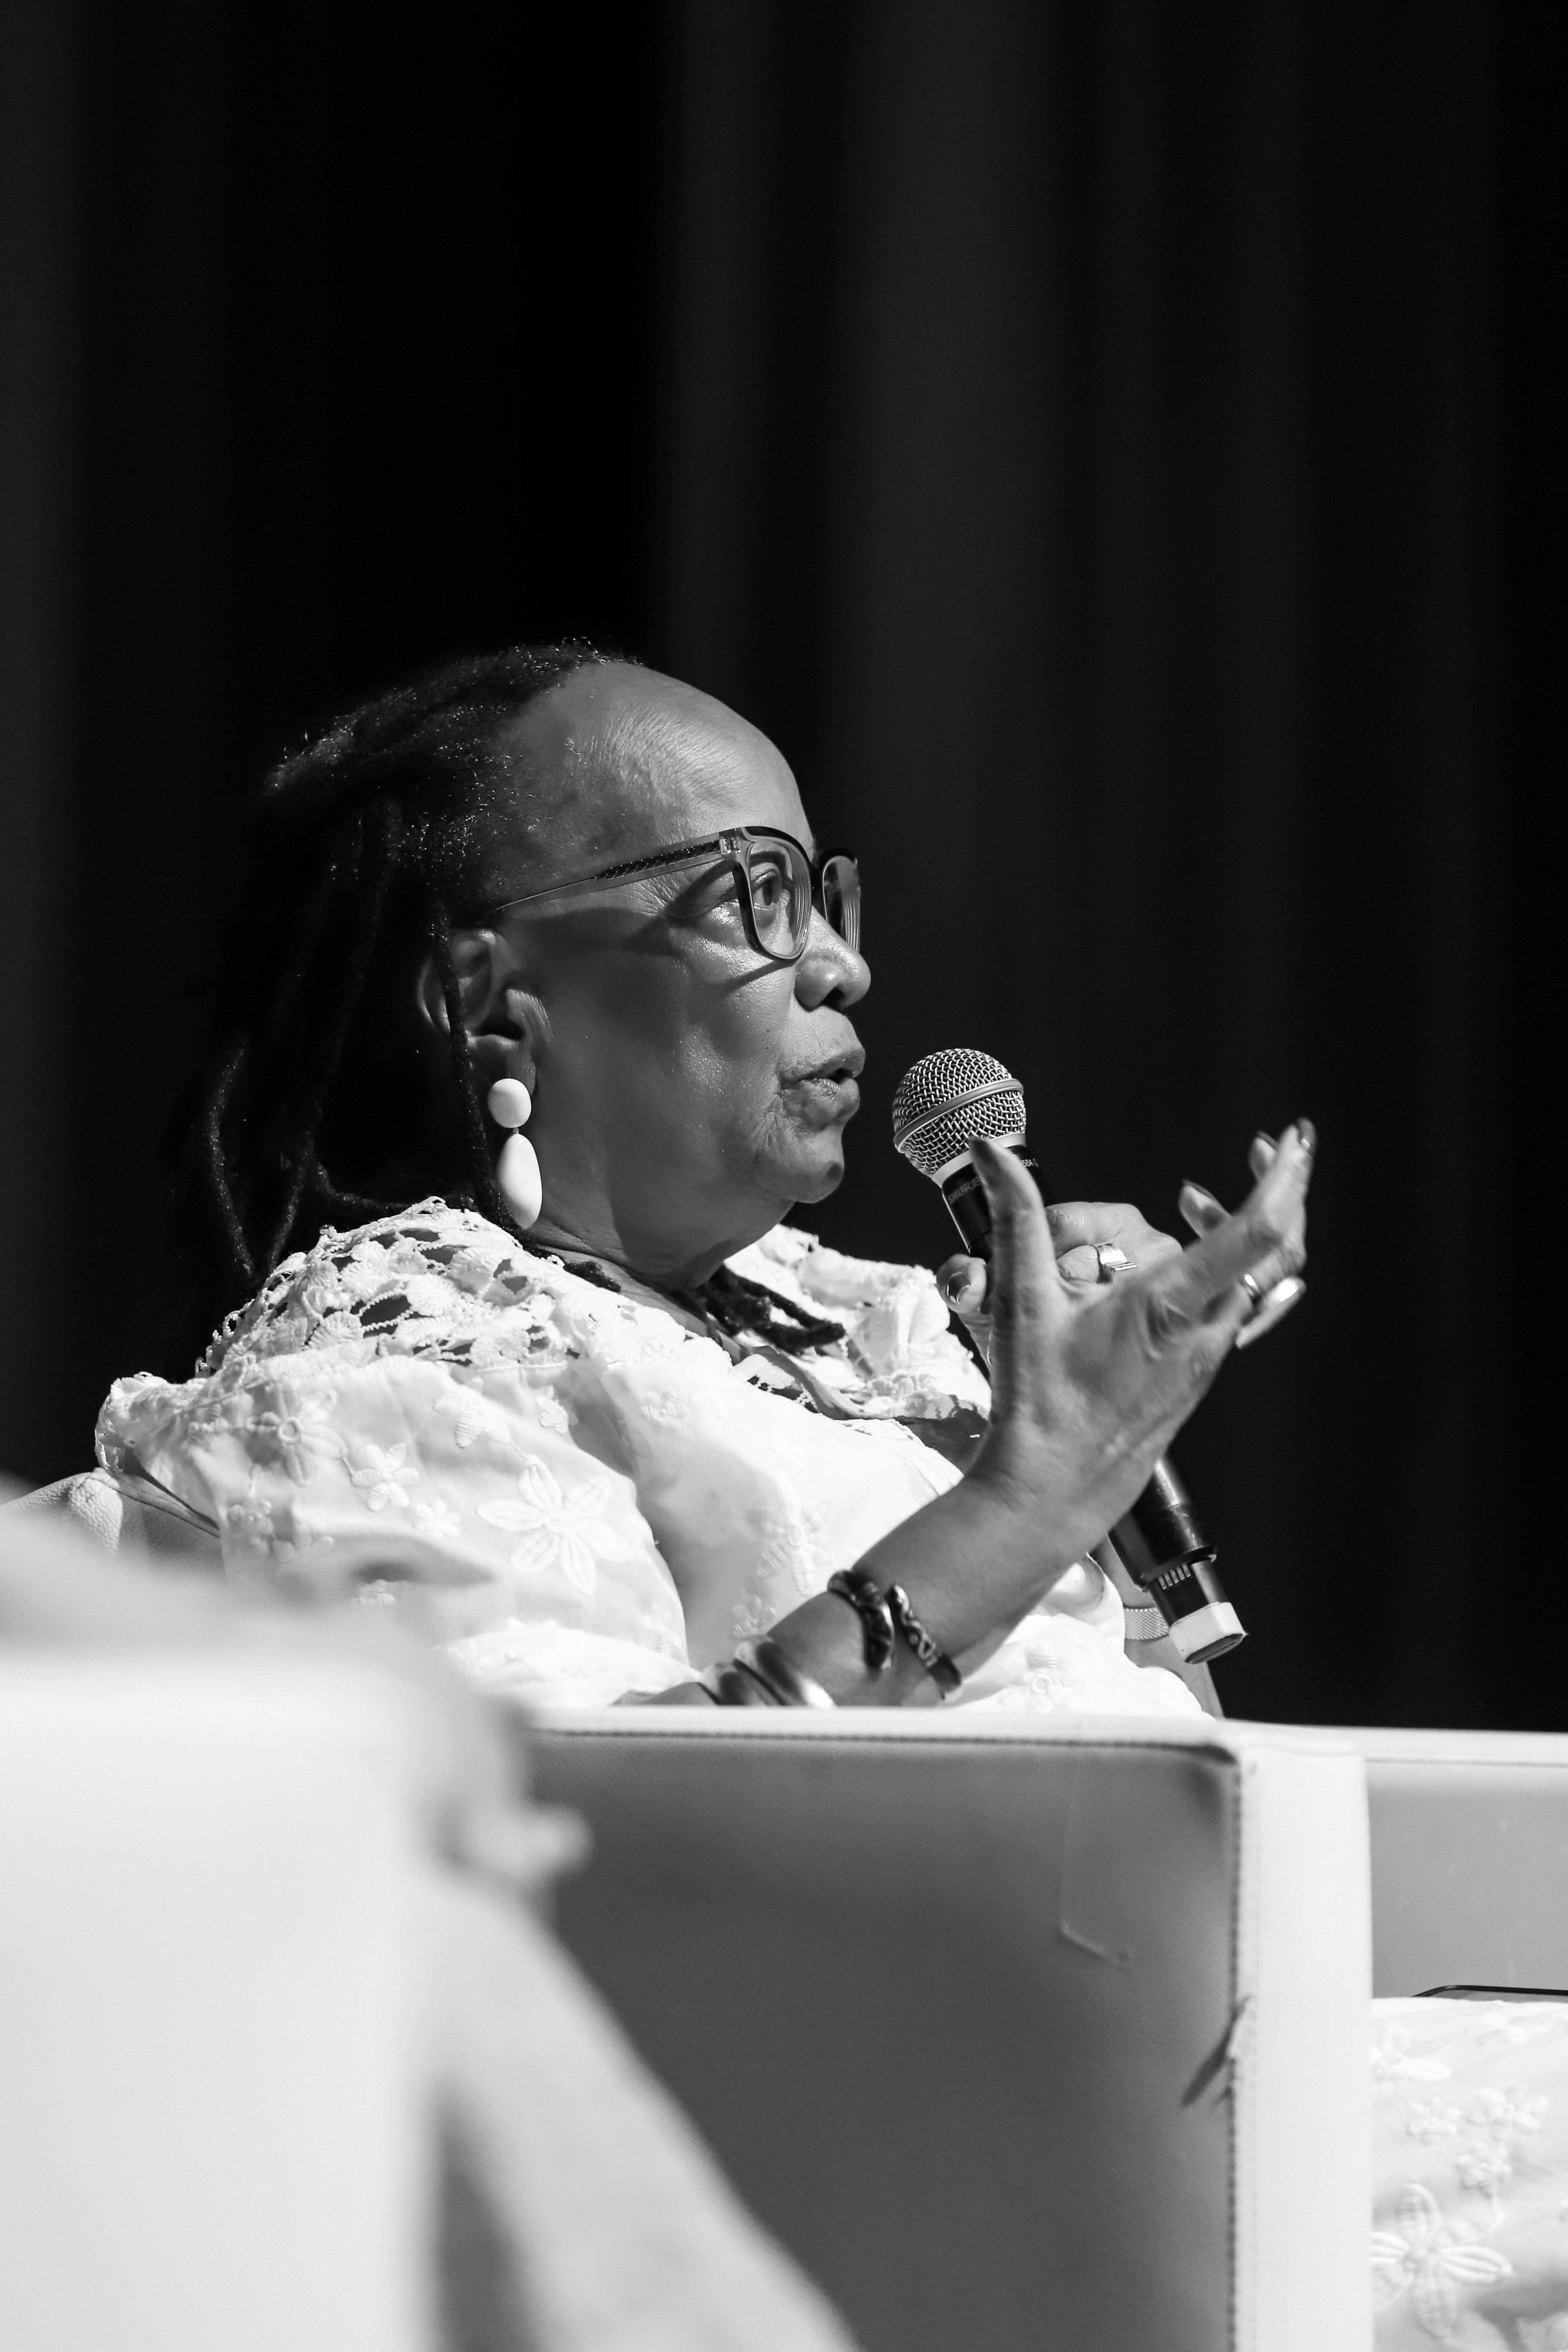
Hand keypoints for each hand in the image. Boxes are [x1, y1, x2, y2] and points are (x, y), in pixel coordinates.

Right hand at [968, 1123, 1312, 1564]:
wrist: (1056, 1487)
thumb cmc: (1040, 1404)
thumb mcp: (1020, 1302)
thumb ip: (1016, 1218)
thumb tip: (993, 1153)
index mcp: (1170, 1306)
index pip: (1254, 1232)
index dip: (1284, 1179)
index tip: (1295, 1138)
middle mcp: (1205, 1329)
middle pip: (1275, 1249)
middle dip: (1276, 1189)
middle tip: (1268, 1145)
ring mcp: (1208, 1351)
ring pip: (1254, 1277)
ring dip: (1232, 1228)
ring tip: (1192, 1199)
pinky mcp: (1199, 1367)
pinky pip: (1233, 1304)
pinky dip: (1219, 1266)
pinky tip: (1179, 1257)